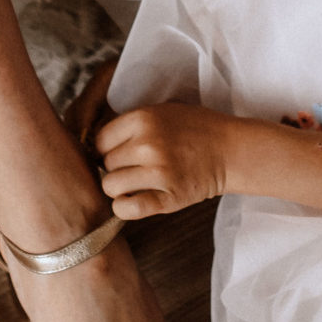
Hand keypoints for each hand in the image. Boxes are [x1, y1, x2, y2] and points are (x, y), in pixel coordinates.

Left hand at [93, 104, 246, 219]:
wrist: (229, 150)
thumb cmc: (193, 129)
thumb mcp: (160, 112)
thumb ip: (129, 124)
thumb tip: (92, 143)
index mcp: (142, 119)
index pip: (100, 140)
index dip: (106, 149)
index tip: (118, 153)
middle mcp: (148, 144)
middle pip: (105, 163)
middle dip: (115, 168)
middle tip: (133, 168)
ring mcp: (159, 172)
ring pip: (111, 186)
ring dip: (119, 188)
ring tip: (135, 184)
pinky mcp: (170, 197)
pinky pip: (129, 208)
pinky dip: (125, 208)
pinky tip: (135, 201)